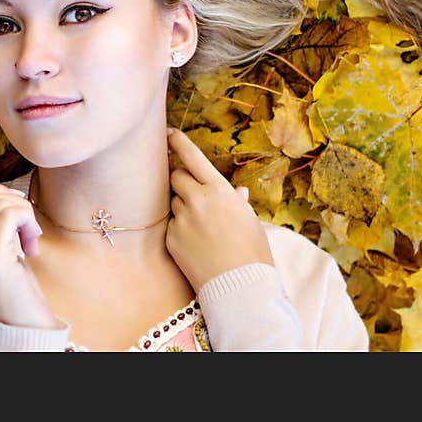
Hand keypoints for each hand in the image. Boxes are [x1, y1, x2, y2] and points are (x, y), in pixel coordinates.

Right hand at [0, 183, 58, 328]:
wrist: (20, 329)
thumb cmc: (15, 293)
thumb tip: (5, 195)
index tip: (17, 203)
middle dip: (14, 204)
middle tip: (30, 228)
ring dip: (24, 212)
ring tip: (32, 237)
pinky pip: (9, 215)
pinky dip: (27, 218)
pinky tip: (33, 240)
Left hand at [165, 127, 273, 290]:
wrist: (240, 288)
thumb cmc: (253, 253)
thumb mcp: (251, 221)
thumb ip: (237, 202)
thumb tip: (238, 192)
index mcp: (219, 190)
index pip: (191, 157)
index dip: (178, 142)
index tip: (168, 134)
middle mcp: (196, 200)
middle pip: (176, 176)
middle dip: (182, 179)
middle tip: (193, 192)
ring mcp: (181, 219)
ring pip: (173, 200)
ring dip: (181, 204)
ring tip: (201, 225)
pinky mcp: (171, 238)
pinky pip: (171, 224)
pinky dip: (179, 227)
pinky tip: (195, 242)